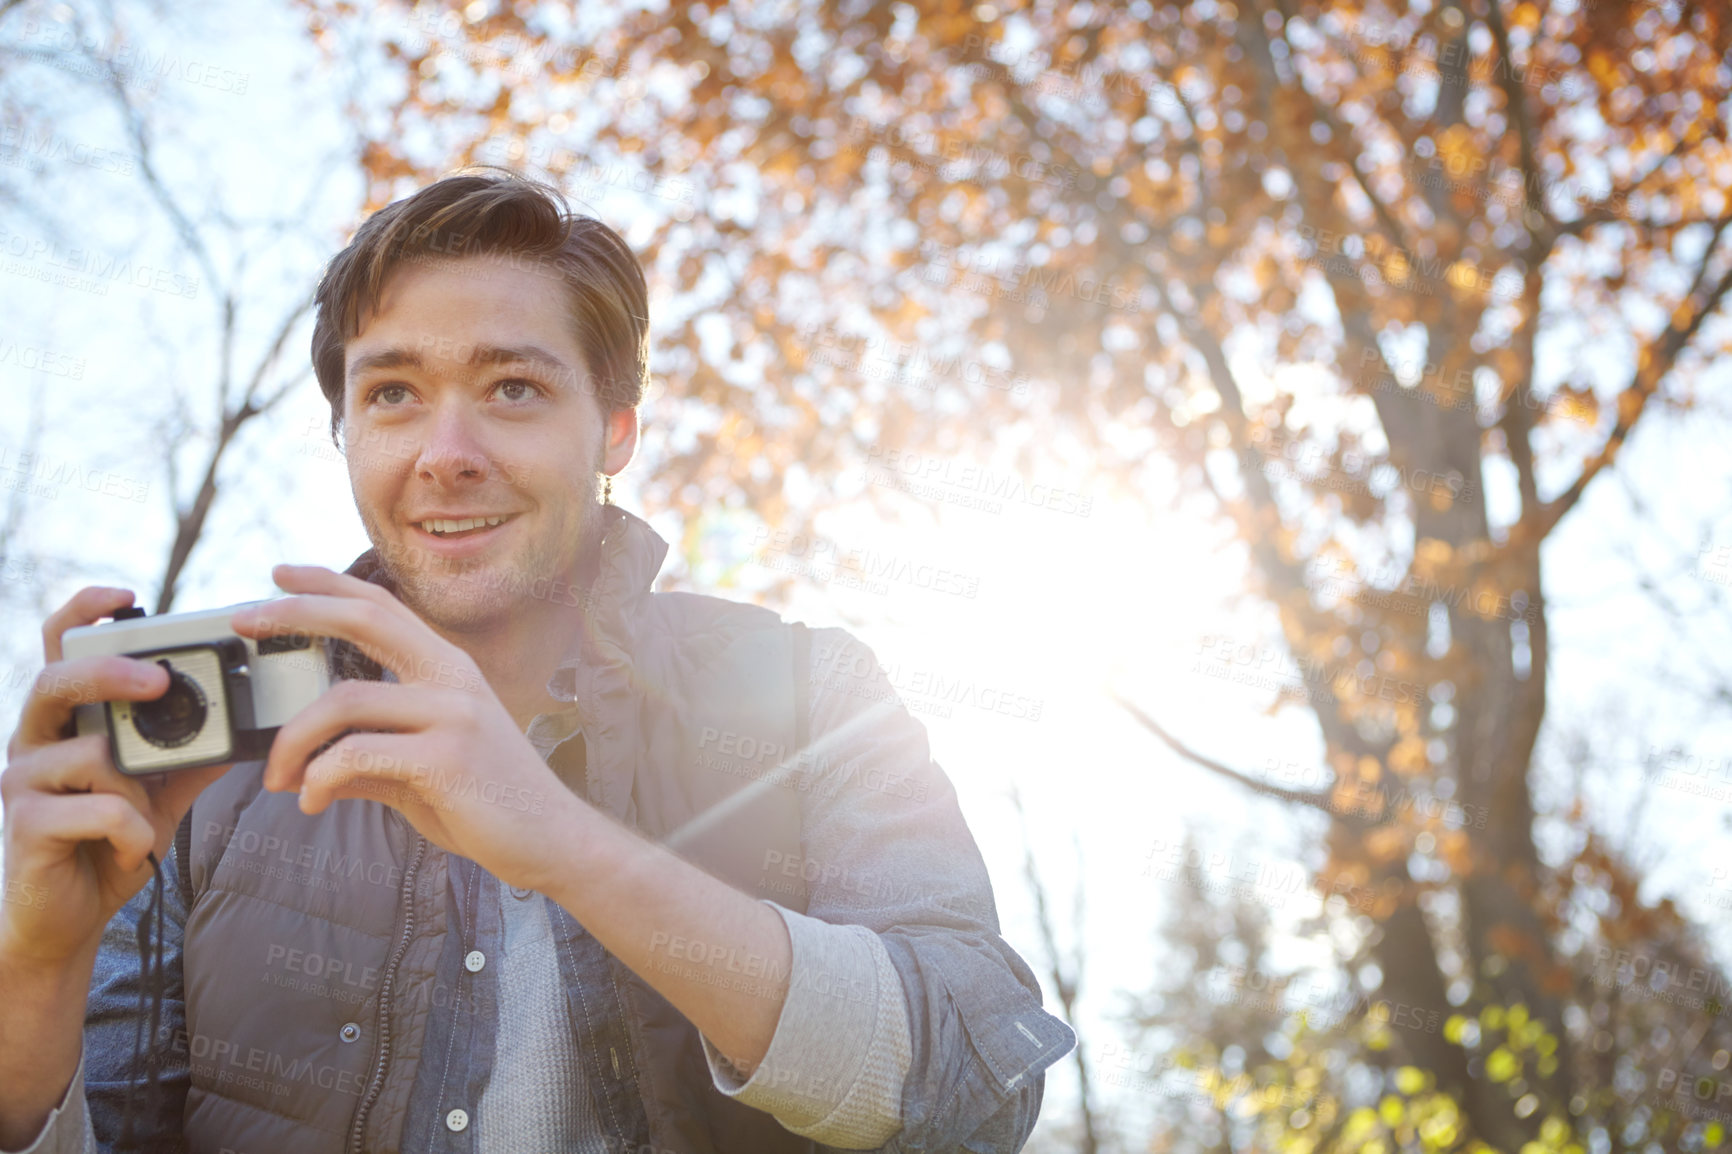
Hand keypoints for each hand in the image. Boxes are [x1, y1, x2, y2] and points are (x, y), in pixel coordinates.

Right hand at [0, 587, 232, 967]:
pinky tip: (130, 850)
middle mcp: (34, 740)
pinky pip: (100, 810)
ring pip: (92, 756)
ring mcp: (22, 780)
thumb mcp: (162, 792)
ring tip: (142, 819)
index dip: (84, 613)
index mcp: (67, 721)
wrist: (69, 918)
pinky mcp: (25, 824)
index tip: (127, 595)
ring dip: (137, 791)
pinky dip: (133, 830)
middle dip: (110, 674)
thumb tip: (251, 723)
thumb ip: (192, 754)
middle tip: (158, 680)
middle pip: (56, 680)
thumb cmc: (110, 843)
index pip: (59, 649)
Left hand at [230, 564, 578, 892]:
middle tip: (243, 621)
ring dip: (291, 740)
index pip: (382, 607)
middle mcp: (452, 678)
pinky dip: (319, 780)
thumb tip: (304, 764)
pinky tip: (311, 802)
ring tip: (277, 778)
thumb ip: (367, 754)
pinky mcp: (447, 757)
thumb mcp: (418, 770)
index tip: (278, 575)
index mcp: (448, 669)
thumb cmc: (485, 804)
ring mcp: (453, 713)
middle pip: (364, 619)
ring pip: (342, 700)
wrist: (550, 841)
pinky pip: (356, 755)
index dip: (327, 585)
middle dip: (296, 613)